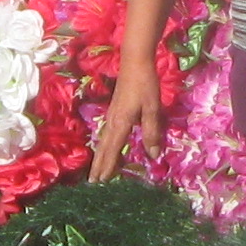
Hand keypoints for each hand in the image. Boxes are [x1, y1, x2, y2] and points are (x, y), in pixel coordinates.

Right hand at [90, 68, 164, 182]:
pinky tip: (106, 148)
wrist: (135, 62)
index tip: (101, 182)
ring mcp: (111, 116)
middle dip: (98, 166)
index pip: (113, 150)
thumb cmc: (145, 85)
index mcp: (121, 123)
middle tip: (93, 183)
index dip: (108, 167)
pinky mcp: (114, 111)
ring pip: (103, 141)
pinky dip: (104, 146)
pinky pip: (107, 134)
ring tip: (97, 171)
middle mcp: (112, 122)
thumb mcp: (152, 109)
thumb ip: (152, 132)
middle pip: (103, 148)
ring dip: (100, 157)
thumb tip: (153, 155)